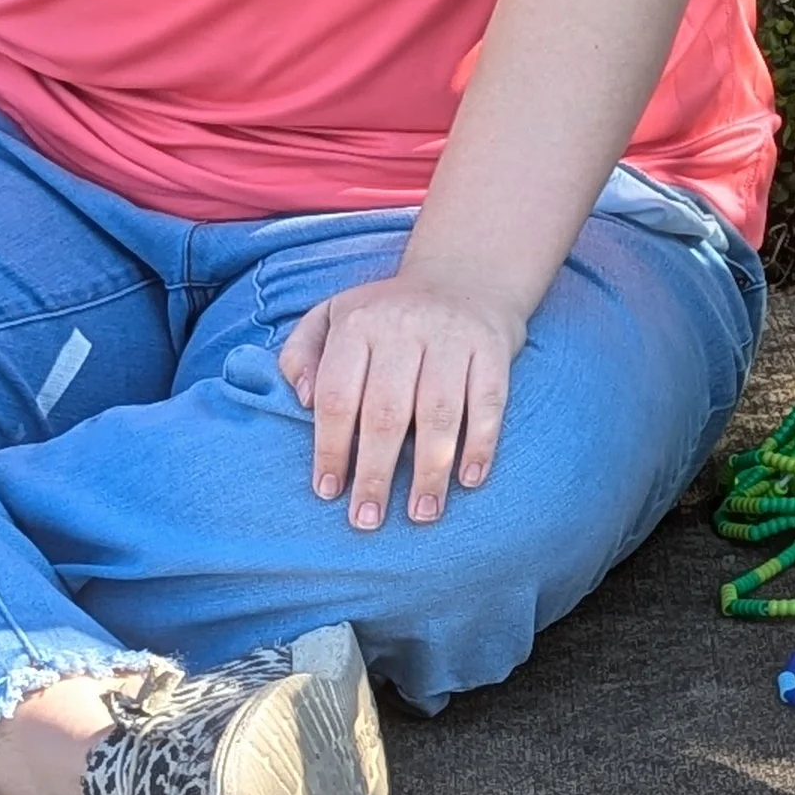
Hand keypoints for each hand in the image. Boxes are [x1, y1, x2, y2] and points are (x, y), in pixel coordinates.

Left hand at [279, 266, 531, 529]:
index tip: (328, 491)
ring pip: (440, 413)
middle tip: (367, 518)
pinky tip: (469, 479)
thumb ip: (301, 354)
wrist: (465, 276)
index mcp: (360, 325)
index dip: (332, 448)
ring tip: (422, 514)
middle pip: (388, 413)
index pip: (339, 396)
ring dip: (431, 470)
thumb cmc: (386, 313)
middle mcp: (406, 328)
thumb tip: (301, 401)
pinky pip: (490, 402)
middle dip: (377, 473)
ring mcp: (454, 338)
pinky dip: (482, 443)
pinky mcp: (493, 349)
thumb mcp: (331, 317)